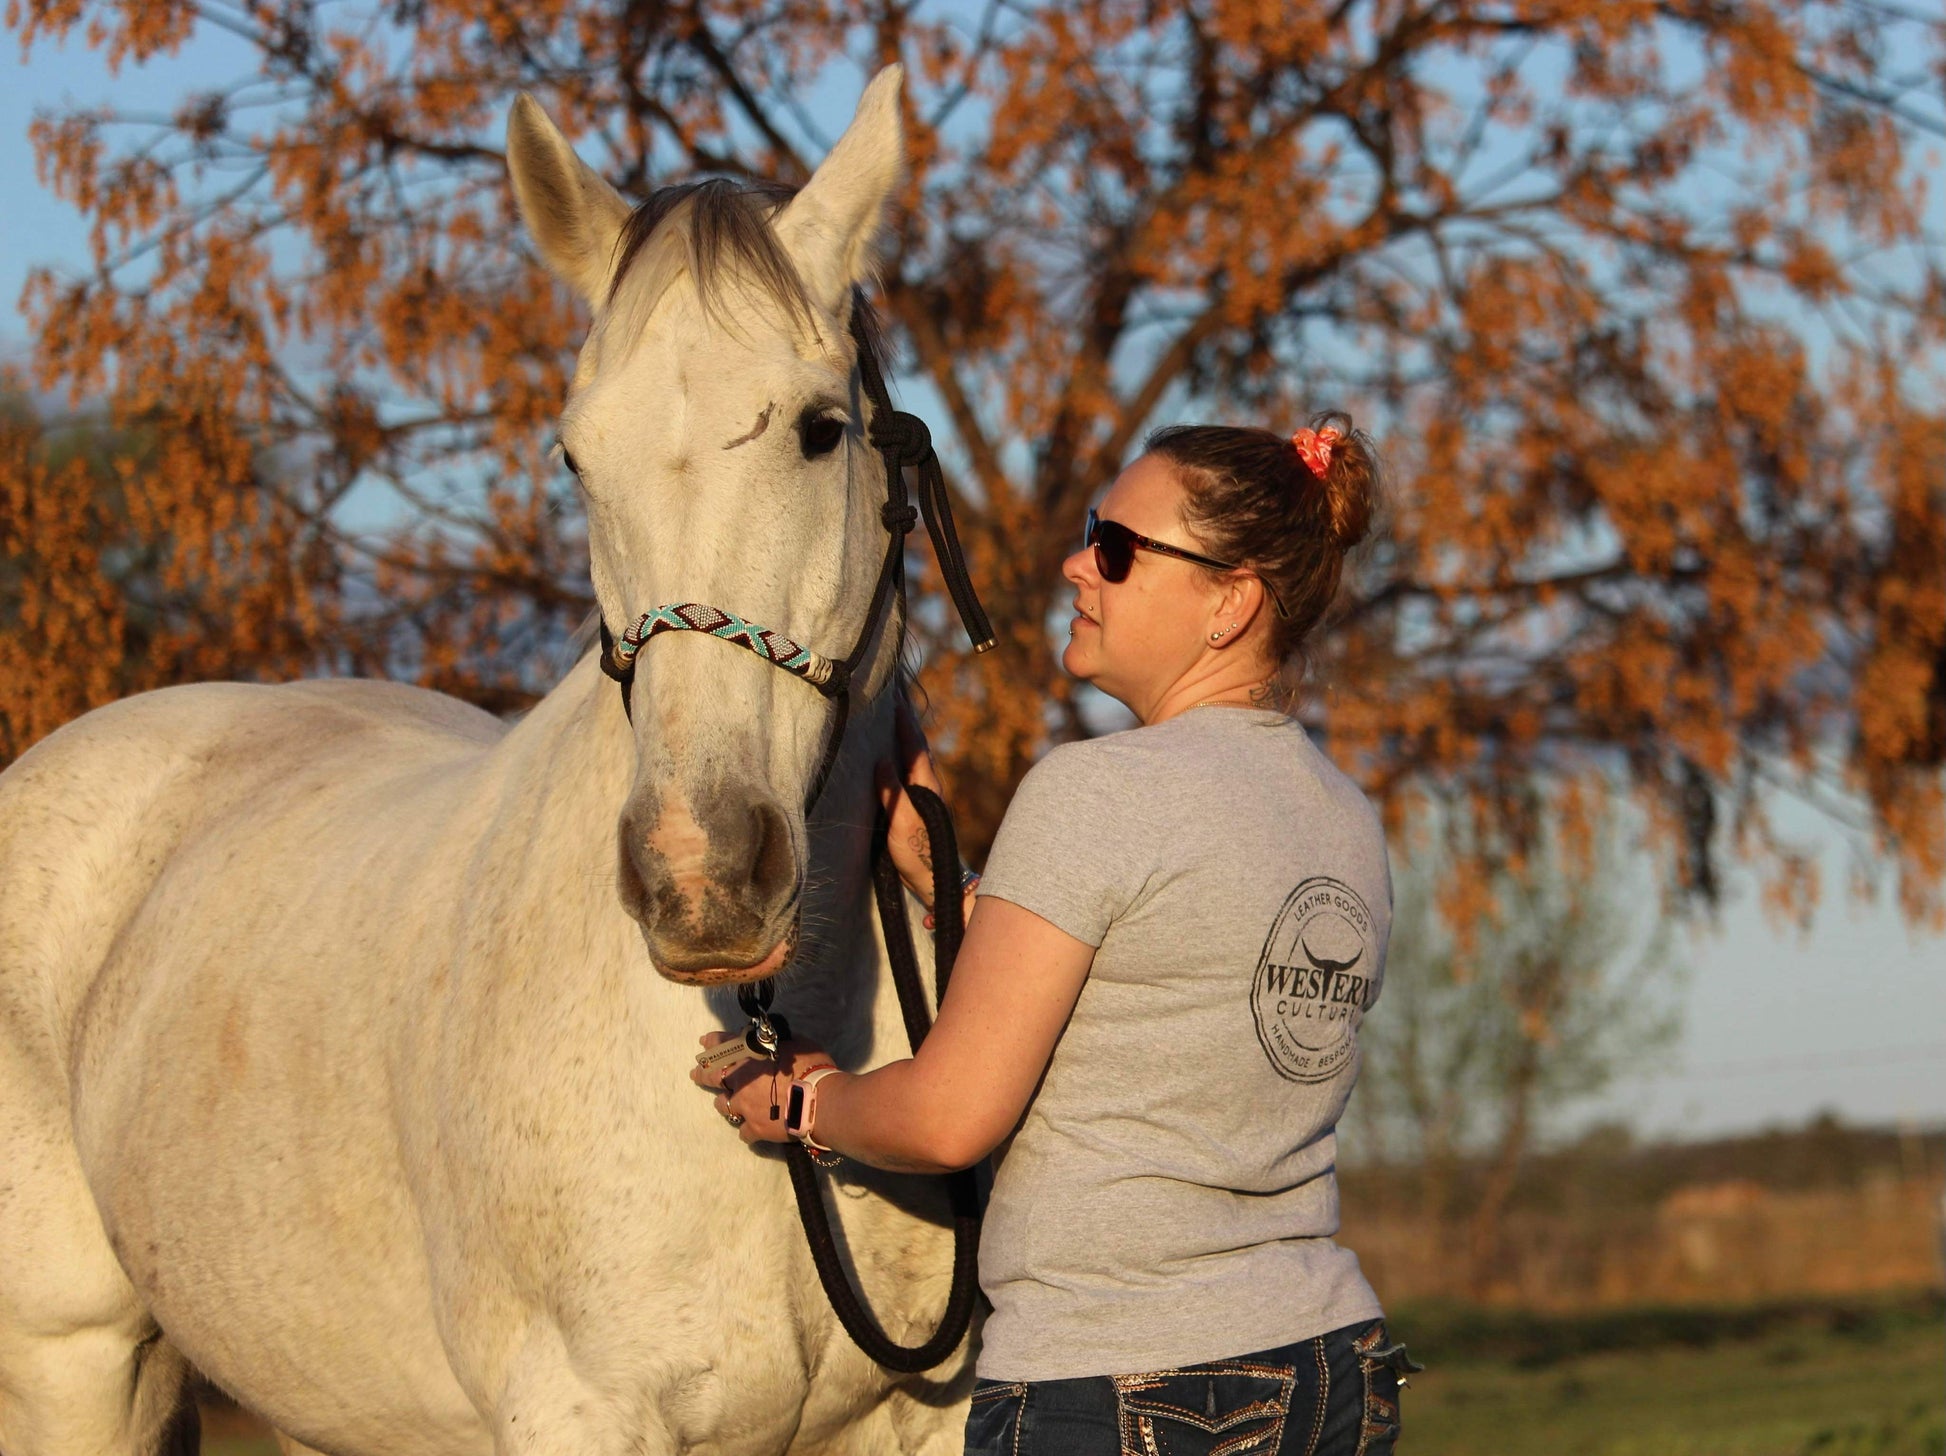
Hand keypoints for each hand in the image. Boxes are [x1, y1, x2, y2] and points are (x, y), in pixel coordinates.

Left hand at [689, 1033, 839, 1145]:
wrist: (819, 1100)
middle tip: (695, 1074)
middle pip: (712, 1076)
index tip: (704, 1042)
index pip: (724, 1044)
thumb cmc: (810, 1066)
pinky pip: (744, 1132)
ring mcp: (744, 1106)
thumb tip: (773, 1041)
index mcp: (748, 1056)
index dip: (713, 1041)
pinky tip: (751, 1131)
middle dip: (702, 1073)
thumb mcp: (795, 1042)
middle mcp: (740, 1080)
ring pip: (723, 1105)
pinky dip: (747, 1130)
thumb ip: (778, 1043)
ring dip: (724, 1102)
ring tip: (725, 1103)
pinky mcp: (754, 1128)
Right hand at [874, 694, 948, 908]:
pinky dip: (901, 753)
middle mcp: (927, 784)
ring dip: (903, 735)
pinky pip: (909, 769)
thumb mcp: (901, 823)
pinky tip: (892, 754)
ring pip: (914, 756)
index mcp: (925, 784)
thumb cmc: (918, 854)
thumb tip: (882, 760)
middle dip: (904, 721)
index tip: (892, 698)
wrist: (935, 881)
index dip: (902, 721)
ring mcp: (924, 794)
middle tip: (892, 698)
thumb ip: (893, 792)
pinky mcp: (918, 804)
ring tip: (891, 717)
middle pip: (916, 745)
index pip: (913, 744)